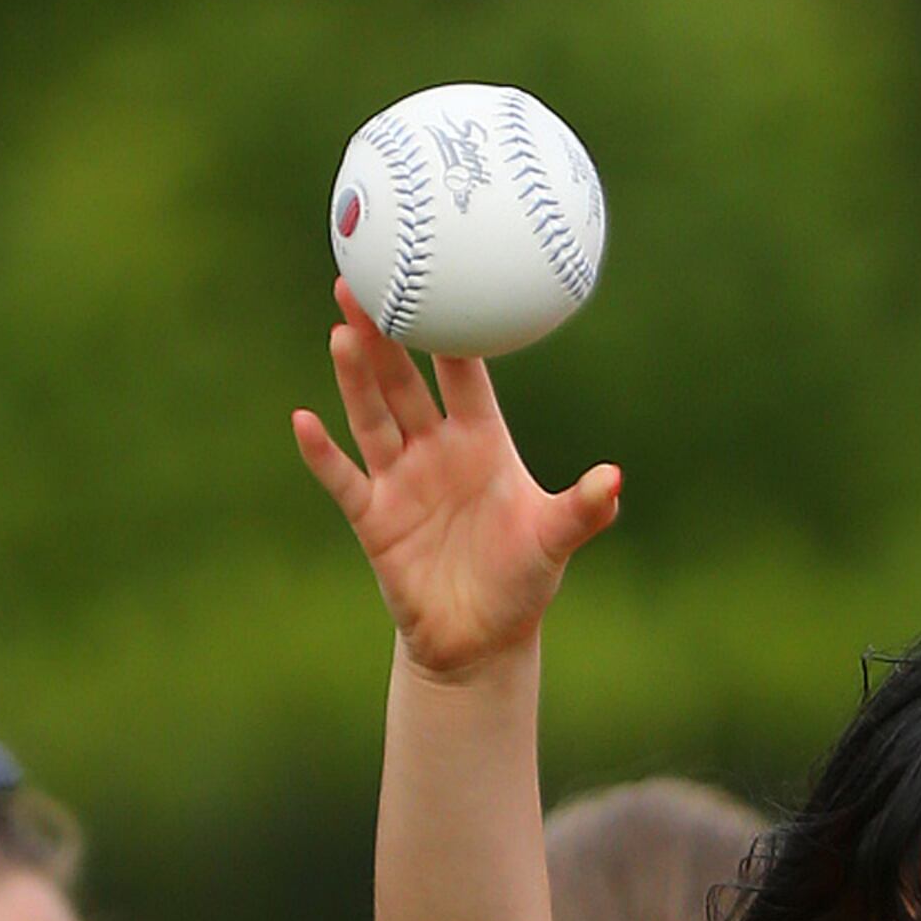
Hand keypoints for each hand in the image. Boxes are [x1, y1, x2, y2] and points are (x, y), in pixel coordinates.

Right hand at [292, 282, 620, 678]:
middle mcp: (436, 450)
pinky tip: (304, 420)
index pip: (464, 376)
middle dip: (386, 335)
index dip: (453, 333)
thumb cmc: (522, 581)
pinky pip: (344, 480)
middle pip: (405, 383)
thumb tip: (615, 479)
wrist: (481, 640)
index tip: (442, 280)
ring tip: (341, 332)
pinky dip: (324, 454)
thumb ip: (583, 511)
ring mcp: (401, 480)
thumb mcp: (554, 542)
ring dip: (356, 379)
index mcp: (482, 442)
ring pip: (373, 418)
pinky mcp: (374, 518)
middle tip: (365, 282)